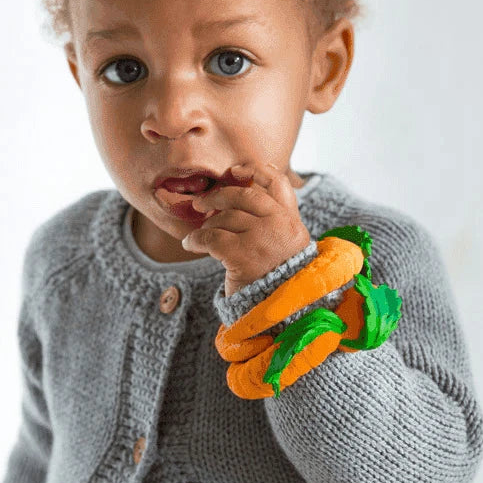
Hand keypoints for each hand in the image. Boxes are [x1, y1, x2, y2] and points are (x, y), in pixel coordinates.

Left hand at [182, 162, 310, 296]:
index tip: (236, 169)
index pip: (278, 184)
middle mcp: (281, 225)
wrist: (280, 313)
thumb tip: (236, 194)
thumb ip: (270, 221)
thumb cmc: (275, 278)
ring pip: (226, 217)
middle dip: (218, 196)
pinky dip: (195, 239)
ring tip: (200, 233)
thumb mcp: (283, 245)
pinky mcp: (243, 256)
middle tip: (201, 203)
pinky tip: (190, 244)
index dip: (256, 170)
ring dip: (207, 223)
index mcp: (292, 221)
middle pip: (244, 195)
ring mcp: (263, 239)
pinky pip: (211, 238)